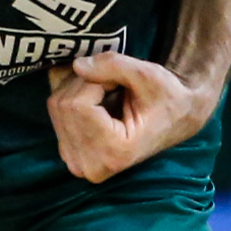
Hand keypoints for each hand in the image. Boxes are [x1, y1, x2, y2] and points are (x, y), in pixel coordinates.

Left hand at [47, 53, 213, 183]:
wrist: (175, 118)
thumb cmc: (167, 98)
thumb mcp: (148, 75)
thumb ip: (113, 65)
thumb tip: (76, 65)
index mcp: (114, 153)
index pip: (78, 106)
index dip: (95, 81)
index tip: (118, 80)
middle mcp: (90, 166)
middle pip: (64, 106)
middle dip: (86, 83)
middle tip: (114, 84)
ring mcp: (77, 163)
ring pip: (56, 106)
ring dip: (79, 87)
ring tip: (109, 92)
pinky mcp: (69, 155)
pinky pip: (55, 113)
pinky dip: (71, 96)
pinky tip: (95, 100)